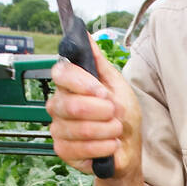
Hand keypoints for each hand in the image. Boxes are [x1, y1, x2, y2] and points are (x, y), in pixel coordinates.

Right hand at [46, 36, 141, 177]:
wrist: (128, 148)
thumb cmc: (122, 116)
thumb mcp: (117, 84)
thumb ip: (99, 62)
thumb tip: (85, 35)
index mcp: (69, 84)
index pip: (61, 73)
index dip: (84, 83)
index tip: (103, 92)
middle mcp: (58, 104)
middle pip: (72, 105)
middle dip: (103, 112)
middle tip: (115, 114)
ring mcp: (59, 128)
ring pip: (80, 128)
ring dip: (107, 130)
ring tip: (116, 130)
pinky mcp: (63, 150)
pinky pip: (79, 148)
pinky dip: (103, 147)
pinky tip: (110, 145)